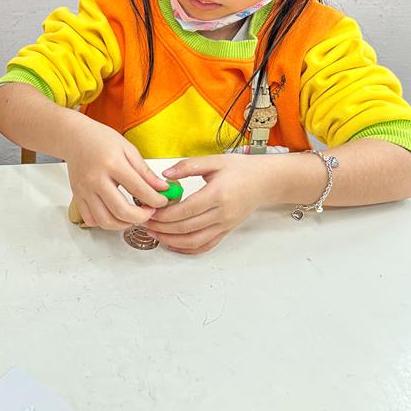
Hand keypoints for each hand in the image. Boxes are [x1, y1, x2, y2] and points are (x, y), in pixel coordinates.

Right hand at [65, 119, 169, 229]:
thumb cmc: (101, 140)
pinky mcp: (77, 197)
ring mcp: (85, 190)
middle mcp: (96, 179)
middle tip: (149, 212)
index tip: (162, 201)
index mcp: (112, 164)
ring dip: (124, 224)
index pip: (139, 190)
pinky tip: (114, 214)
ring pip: (105, 221)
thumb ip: (144, 171)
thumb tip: (162, 188)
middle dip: (142, 217)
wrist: (74, 138)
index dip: (156, 200)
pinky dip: (105, 222)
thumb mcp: (128, 149)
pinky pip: (91, 220)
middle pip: (121, 211)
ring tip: (133, 216)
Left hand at [144, 154, 271, 253]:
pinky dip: (187, 249)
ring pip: (194, 241)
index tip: (150, 211)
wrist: (265, 181)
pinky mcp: (226, 231)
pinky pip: (205, 245)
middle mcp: (222, 213)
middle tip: (145, 223)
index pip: (186, 210)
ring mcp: (225, 225)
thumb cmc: (241, 170)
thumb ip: (188, 166)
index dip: (165, 214)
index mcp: (218, 195)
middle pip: (187, 228)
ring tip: (154, 234)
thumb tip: (165, 175)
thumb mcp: (214, 161)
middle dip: (162, 228)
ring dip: (171, 241)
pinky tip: (173, 244)